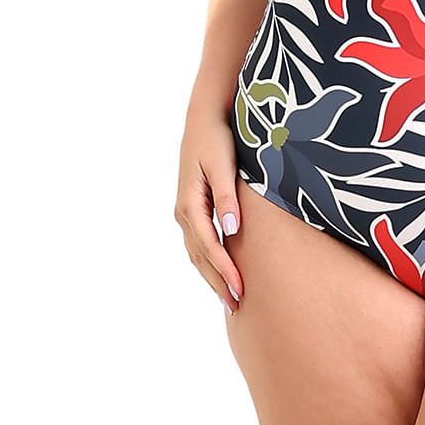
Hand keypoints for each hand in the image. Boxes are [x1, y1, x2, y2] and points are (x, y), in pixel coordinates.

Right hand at [175, 109, 245, 315]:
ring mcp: (185, 211)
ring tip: (230, 298)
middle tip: (237, 307)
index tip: (240, 289)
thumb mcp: (224, 165)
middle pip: (200, 256)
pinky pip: (199, 243)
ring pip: (197, 253)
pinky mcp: (192, 208)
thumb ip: (227, 198)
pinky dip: (209, 261)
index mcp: (190, 204)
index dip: (224, 270)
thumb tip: (232, 230)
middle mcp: (184, 212)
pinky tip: (221, 272)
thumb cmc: (217, 139)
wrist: (204, 118)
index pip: (209, 246)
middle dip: (218, 282)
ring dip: (212, 276)